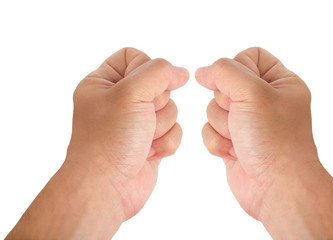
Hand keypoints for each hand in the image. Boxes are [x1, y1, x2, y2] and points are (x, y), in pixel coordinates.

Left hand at [7, 48, 187, 238]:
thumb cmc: (109, 141)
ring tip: (142, 140)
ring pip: (170, 108)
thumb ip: (159, 72)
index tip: (142, 88)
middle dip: (156, 104)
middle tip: (140, 119)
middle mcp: (119, 100)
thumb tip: (181, 72)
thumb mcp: (131, 93)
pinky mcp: (150, 141)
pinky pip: (174, 130)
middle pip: (159, 84)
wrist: (108, 187)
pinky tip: (149, 153)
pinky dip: (166, 142)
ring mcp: (136, 122)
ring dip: (161, 125)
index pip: (134, 56)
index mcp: (103, 83)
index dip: (146, 69)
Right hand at [196, 47, 332, 238]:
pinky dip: (217, 141)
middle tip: (243, 118)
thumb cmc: (275, 141)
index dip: (237, 68)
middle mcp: (264, 100)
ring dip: (222, 125)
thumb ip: (224, 72)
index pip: (250, 56)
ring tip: (241, 139)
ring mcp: (247, 121)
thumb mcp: (252, 93)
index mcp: (280, 83)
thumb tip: (202, 72)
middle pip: (225, 83)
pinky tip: (234, 152)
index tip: (240, 88)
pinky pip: (209, 129)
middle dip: (227, 104)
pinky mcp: (233, 141)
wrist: (275, 187)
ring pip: (213, 108)